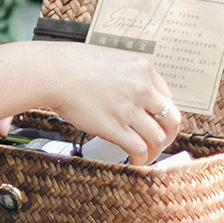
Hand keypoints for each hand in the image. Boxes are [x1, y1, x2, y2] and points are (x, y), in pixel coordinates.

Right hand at [0, 42, 179, 162]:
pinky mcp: (115, 127)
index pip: (167, 97)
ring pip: (157, 138)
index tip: (156, 123)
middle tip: (159, 142)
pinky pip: (139, 149)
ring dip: (154, 151)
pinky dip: (141, 159)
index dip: (163, 115)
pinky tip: (135, 162)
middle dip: (168, 135)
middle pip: (171, 119)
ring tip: (146, 156)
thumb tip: (129, 94)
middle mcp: (142, 89)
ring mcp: (130, 109)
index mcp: (142, 69)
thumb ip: (126, 77)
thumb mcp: (109, 61)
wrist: (52, 72)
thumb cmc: (71, 64)